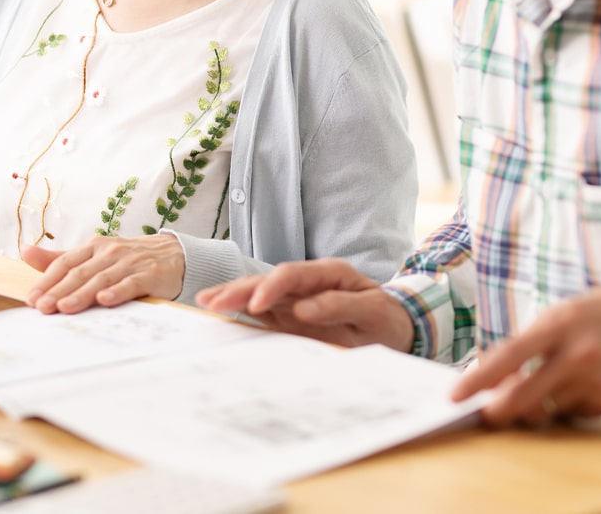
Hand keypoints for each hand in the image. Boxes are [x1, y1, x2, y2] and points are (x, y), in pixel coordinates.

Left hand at [23, 234, 184, 313]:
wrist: (174, 255)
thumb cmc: (128, 258)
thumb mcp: (94, 255)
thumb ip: (60, 258)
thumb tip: (25, 252)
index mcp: (93, 247)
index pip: (65, 263)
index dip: (47, 280)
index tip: (32, 298)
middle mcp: (110, 252)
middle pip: (80, 272)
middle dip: (59, 291)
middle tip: (43, 308)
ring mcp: (130, 263)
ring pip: (101, 279)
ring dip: (82, 294)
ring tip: (65, 308)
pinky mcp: (149, 274)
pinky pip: (130, 284)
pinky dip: (117, 292)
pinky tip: (104, 301)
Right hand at [196, 258, 413, 351]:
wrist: (396, 327)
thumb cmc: (386, 319)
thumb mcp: (372, 312)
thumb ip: (340, 307)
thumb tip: (304, 309)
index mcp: (329, 273)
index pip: (292, 275)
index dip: (271, 288)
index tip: (256, 306)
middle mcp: (307, 281)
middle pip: (268, 279)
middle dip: (239, 290)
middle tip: (212, 303)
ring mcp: (296, 297)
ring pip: (258, 292)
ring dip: (232, 296)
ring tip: (205, 302)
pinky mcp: (290, 314)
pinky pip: (262, 311)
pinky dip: (240, 311)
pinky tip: (218, 312)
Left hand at [450, 284, 600, 425]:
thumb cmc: (600, 315)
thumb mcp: (561, 315)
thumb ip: (530, 344)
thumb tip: (495, 380)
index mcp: (558, 325)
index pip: (508, 356)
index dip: (477, 380)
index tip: (454, 396)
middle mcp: (577, 355)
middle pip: (523, 398)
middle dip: (497, 412)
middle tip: (485, 414)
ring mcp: (595, 382)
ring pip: (546, 411)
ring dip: (536, 406)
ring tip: (549, 382)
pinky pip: (573, 414)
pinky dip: (567, 406)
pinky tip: (583, 384)